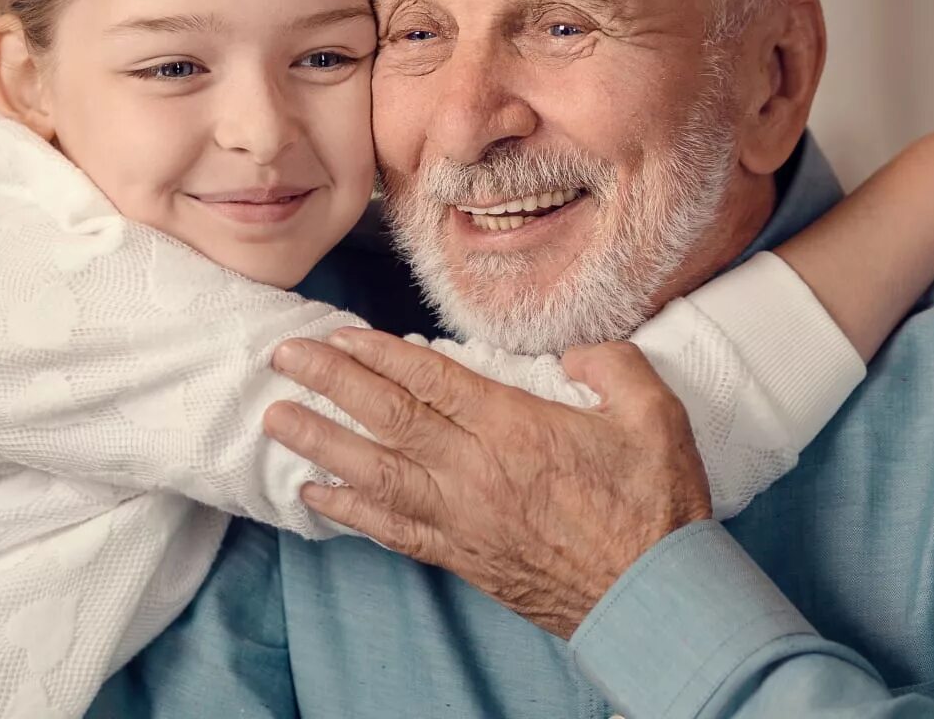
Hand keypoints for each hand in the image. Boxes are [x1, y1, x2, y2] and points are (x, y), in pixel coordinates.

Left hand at [262, 330, 709, 638]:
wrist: (657, 600)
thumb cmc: (656, 507)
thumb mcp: (654, 416)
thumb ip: (612, 366)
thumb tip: (577, 350)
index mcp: (515, 428)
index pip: (429, 379)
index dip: (377, 353)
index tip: (337, 333)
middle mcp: (475, 470)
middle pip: (386, 417)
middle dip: (329, 382)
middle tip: (283, 356)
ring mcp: (462, 517)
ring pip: (374, 473)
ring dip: (319, 442)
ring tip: (276, 418)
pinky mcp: (461, 556)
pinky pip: (390, 530)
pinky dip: (347, 512)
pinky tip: (313, 494)